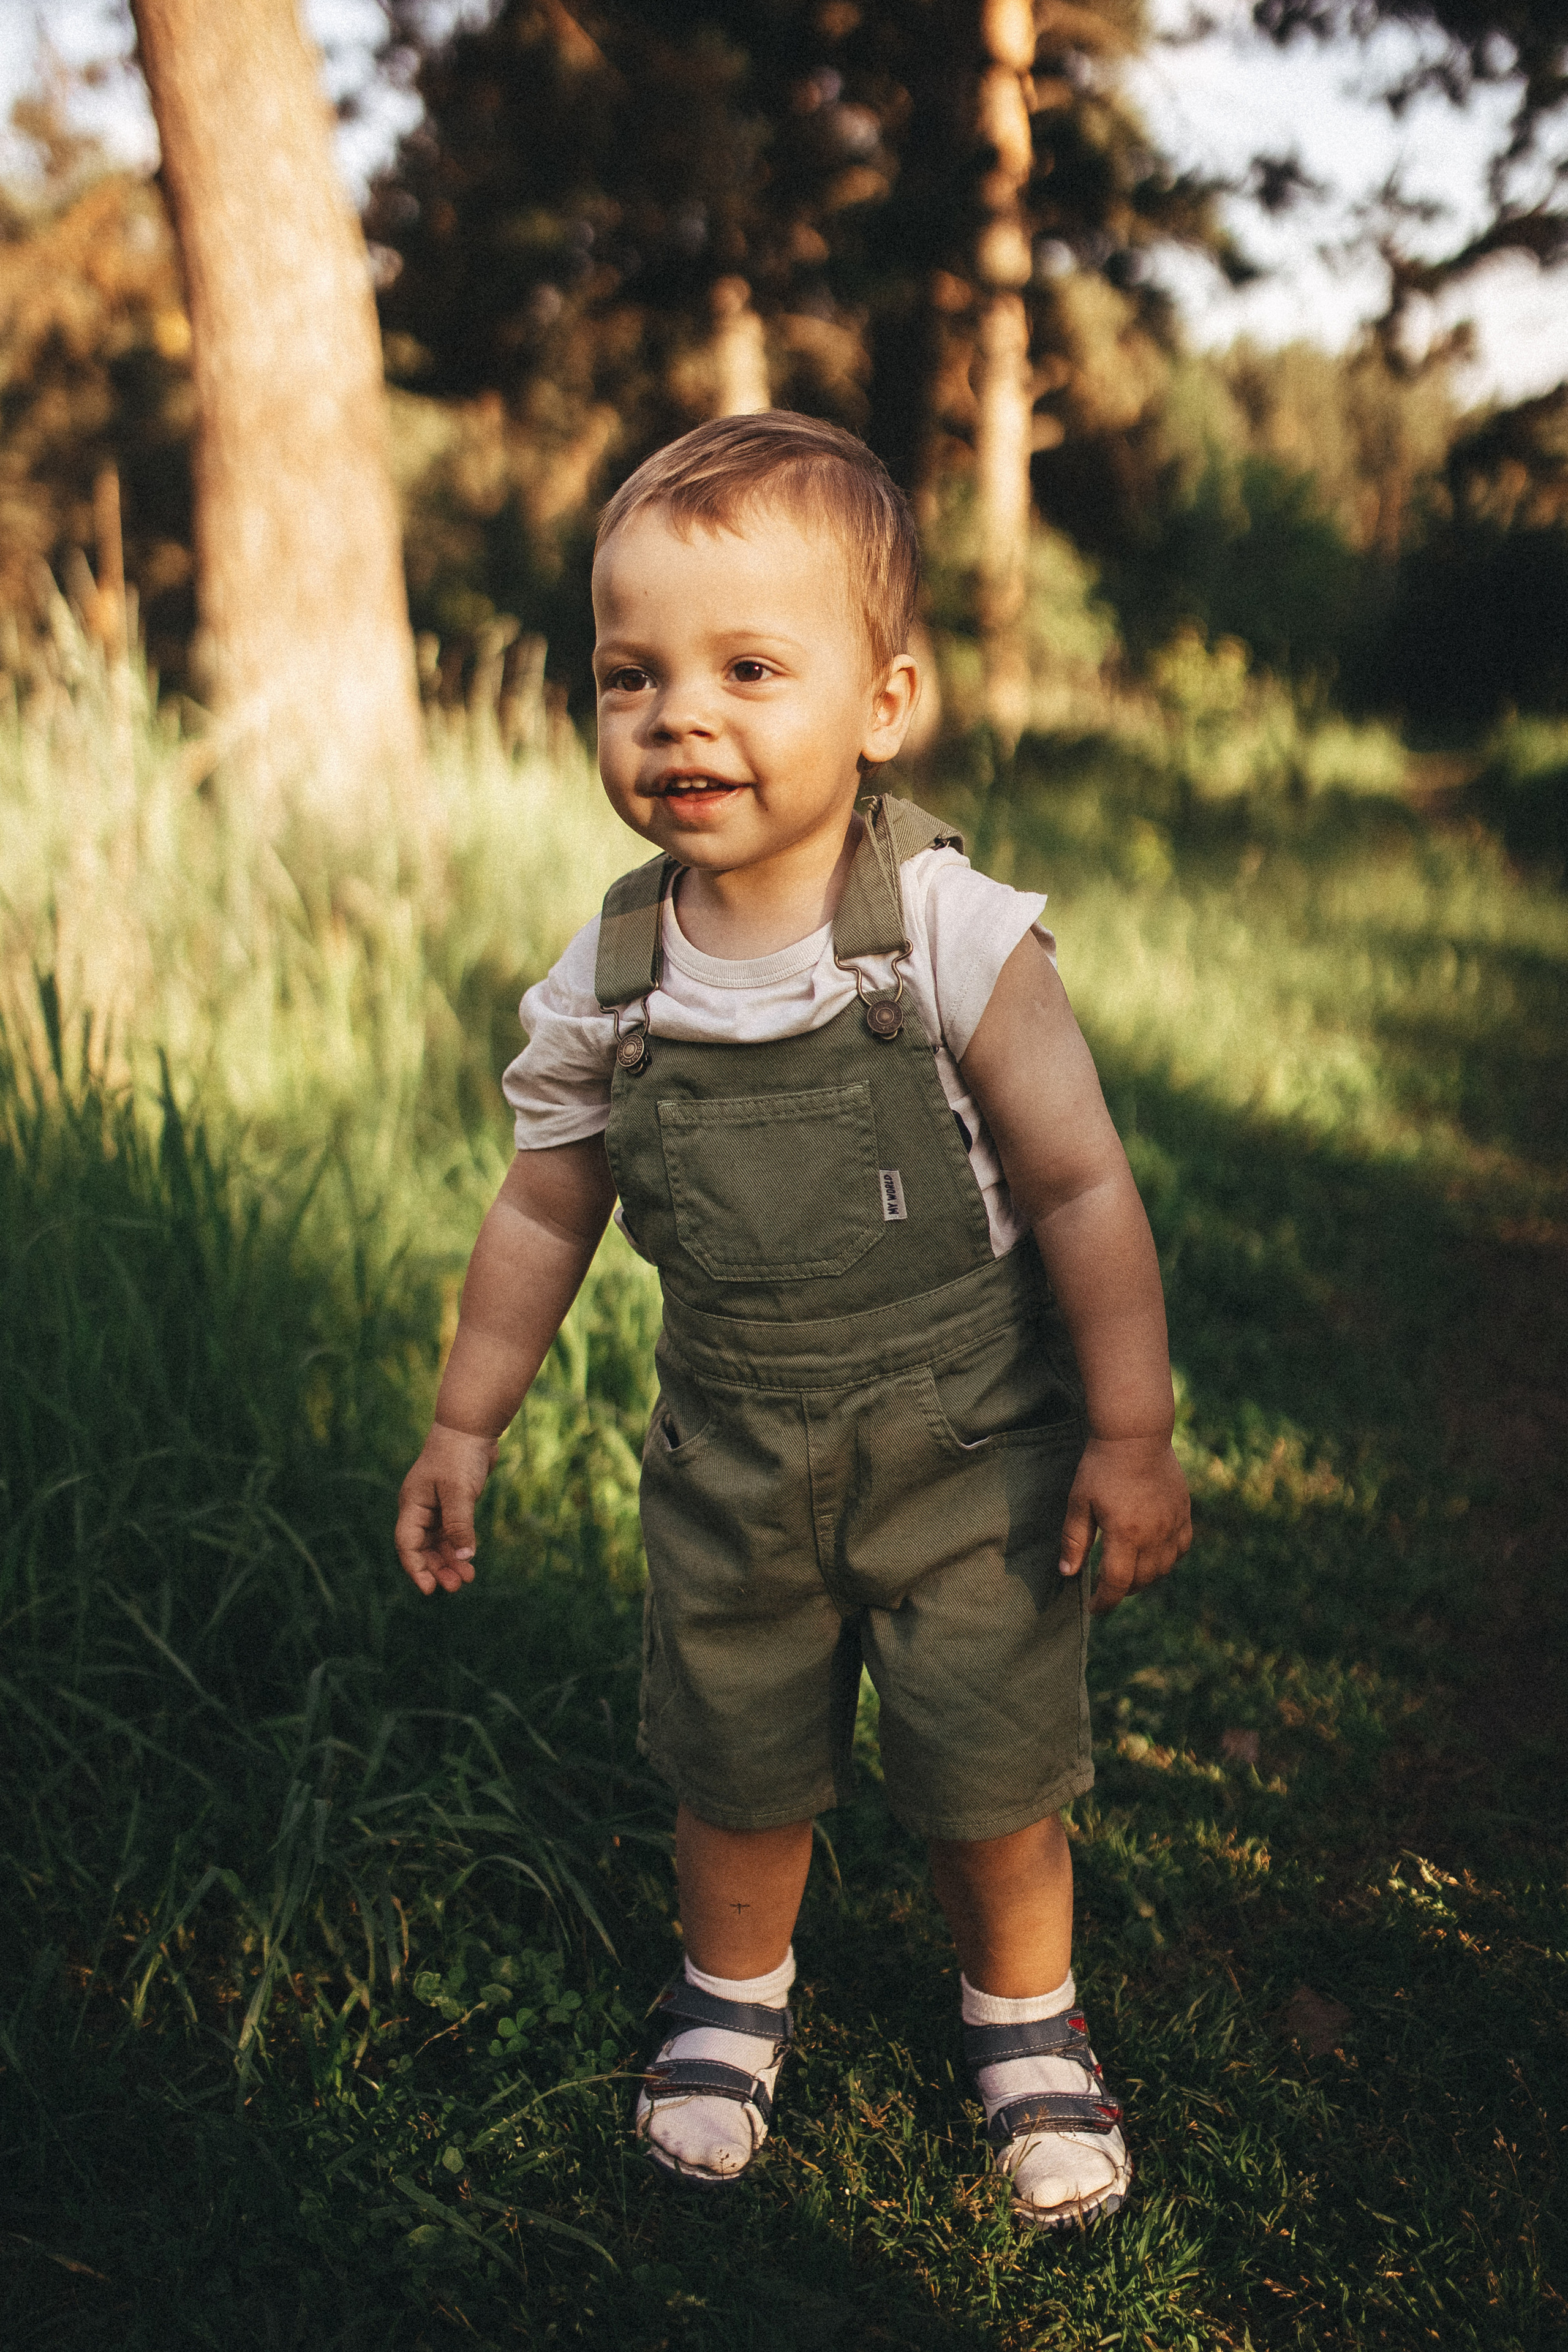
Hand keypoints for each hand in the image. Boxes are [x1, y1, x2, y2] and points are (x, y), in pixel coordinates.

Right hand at [395, 1422, 498, 1595]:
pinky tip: (469, 1560)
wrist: (472, 1428)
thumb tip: (464, 1557)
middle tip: (455, 1587)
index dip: (416, 1568)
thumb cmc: (459, 1455)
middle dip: (436, 1569)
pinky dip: (459, 1546)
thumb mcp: (459, 1491)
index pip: (408, 1544)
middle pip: (422, 1548)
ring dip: (450, 1561)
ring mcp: (436, 1507)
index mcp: (412, 1504)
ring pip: (438, 1543)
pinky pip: (452, 1533)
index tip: (430, 1589)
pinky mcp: (452, 1504)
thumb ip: (460, 1524)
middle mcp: (420, 1509)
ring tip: (466, 1579)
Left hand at [1059, 1434, 1191, 1614]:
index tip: (1093, 1608)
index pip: (1116, 1583)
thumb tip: (1068, 1573)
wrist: (1136, 1436)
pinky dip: (1167, 1560)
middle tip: (1106, 1587)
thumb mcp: (1079, 1502)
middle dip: (1121, 1591)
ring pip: (1163, 1569)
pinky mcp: (1183, 1513)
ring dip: (1145, 1578)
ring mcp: (1172, 1524)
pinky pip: (1181, 1549)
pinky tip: (1153, 1556)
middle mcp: (1153, 1534)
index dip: (1104, 1602)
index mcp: (1125, 1534)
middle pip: (1141, 1580)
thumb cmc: (1101, 1467)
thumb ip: (1074, 1540)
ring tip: (1128, 1574)